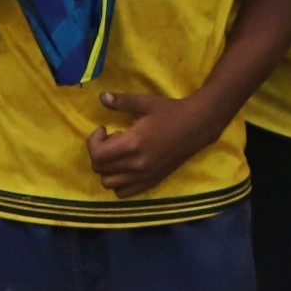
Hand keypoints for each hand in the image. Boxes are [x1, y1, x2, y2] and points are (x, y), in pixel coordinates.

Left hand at [88, 89, 215, 196]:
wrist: (197, 126)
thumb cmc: (171, 112)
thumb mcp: (145, 102)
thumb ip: (121, 102)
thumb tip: (102, 97)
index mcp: (133, 144)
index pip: (97, 155)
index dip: (93, 142)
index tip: (103, 129)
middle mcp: (137, 165)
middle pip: (100, 170)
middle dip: (99, 153)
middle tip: (113, 138)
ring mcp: (144, 176)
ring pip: (109, 184)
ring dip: (107, 169)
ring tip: (119, 153)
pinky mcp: (152, 181)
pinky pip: (124, 192)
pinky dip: (118, 183)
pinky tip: (126, 166)